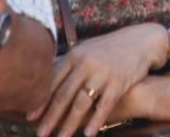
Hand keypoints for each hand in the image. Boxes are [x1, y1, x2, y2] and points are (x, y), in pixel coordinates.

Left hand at [30, 24, 165, 136]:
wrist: (139, 42)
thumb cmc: (108, 48)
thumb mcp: (86, 49)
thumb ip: (68, 64)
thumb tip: (45, 79)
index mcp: (75, 55)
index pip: (53, 81)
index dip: (41, 101)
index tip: (30, 117)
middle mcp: (86, 63)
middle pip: (64, 95)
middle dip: (50, 117)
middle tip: (40, 134)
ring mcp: (102, 73)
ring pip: (81, 103)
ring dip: (69, 124)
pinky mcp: (119, 82)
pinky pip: (104, 106)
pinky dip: (95, 121)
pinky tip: (88, 134)